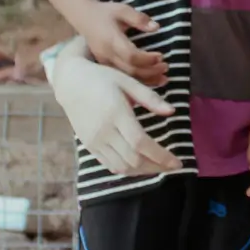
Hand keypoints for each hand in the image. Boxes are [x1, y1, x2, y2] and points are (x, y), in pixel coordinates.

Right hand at [50, 55, 179, 175]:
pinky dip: (129, 170)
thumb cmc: (102, 78)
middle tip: (174, 167)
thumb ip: (150, 98)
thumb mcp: (128, 81)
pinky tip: (142, 165)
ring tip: (161, 167)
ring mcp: (94, 141)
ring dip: (144, 171)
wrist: (71, 83)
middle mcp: (104, 131)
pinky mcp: (89, 146)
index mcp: (116, 114)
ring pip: (122, 167)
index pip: (141, 143)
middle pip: (133, 159)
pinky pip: (111, 165)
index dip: (161, 156)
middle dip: (157, 167)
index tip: (178, 162)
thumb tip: (172, 112)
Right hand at [79, 1, 166, 85]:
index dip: (147, 59)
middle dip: (150, 72)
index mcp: (111, 40)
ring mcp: (104, 62)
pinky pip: (121, 78)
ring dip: (146, 80)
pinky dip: (137, 82)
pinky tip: (150, 81)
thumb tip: (156, 27)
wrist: (83, 17)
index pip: (130, 56)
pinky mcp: (104, 67)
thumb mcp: (123, 10)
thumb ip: (139, 18)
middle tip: (166, 67)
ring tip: (164, 79)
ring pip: (125, 78)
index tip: (161, 56)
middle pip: (130, 70)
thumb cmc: (105, 13)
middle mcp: (106, 54)